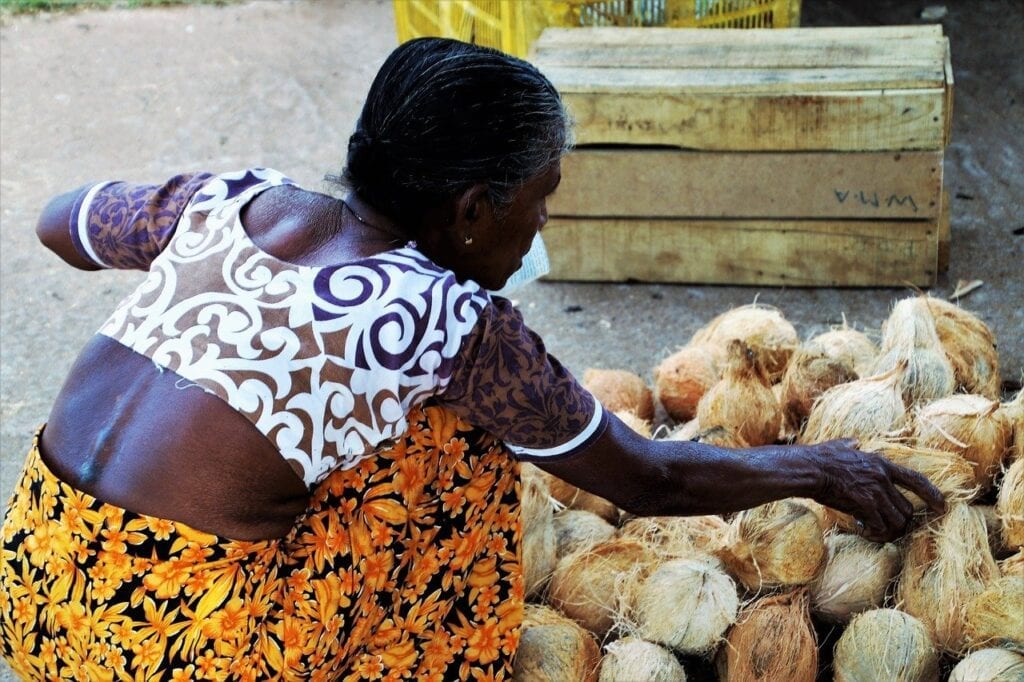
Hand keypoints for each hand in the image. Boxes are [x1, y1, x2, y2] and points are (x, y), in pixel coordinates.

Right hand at [806, 439, 945, 542]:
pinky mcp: (864, 504)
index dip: (933, 495)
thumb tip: (854, 441)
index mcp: (881, 464)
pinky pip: (880, 526)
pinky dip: (873, 533)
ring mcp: (875, 492)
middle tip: (884, 526)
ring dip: (887, 530)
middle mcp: (883, 478)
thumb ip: (851, 444)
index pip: (917, 480)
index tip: (942, 507)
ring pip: (897, 521)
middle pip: (907, 509)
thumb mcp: (840, 445)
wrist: (810, 469)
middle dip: (899, 521)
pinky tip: (860, 529)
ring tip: (872, 531)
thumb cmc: (820, 457)